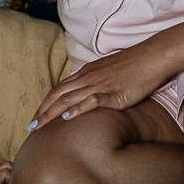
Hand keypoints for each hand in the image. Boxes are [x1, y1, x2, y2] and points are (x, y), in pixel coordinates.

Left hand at [26, 44, 172, 130]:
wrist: (153, 57)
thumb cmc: (134, 66)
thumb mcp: (109, 73)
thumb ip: (95, 83)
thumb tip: (86, 97)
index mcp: (86, 73)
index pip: (59, 89)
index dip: (45, 104)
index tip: (36, 117)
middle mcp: (88, 77)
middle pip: (58, 94)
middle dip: (42, 111)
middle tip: (31, 127)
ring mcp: (100, 84)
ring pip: (68, 98)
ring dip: (51, 113)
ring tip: (40, 126)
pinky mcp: (114, 93)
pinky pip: (92, 100)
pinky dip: (77, 109)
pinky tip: (67, 118)